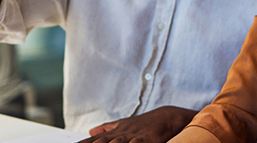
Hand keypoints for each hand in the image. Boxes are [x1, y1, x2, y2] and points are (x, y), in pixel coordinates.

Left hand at [80, 106, 196, 142]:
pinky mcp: (144, 139)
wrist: (166, 117)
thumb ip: (107, 128)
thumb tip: (90, 130)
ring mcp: (132, 136)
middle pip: (101, 142)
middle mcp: (121, 134)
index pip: (94, 140)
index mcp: (115, 131)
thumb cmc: (144, 123)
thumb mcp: (124, 124)